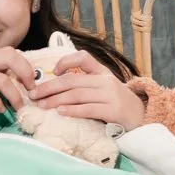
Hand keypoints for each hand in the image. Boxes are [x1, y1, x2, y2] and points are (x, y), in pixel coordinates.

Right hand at [0, 46, 36, 116]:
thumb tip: (22, 80)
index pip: (10, 52)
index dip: (25, 65)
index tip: (32, 82)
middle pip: (8, 58)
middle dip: (24, 73)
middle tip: (30, 90)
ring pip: (0, 79)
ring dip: (14, 95)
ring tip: (18, 107)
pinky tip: (1, 110)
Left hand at [27, 54, 146, 128]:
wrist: (142, 117)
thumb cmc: (117, 103)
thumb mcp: (104, 87)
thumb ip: (86, 83)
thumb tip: (56, 86)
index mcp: (102, 72)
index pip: (83, 58)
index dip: (66, 62)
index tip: (53, 71)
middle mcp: (105, 81)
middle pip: (71, 81)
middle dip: (49, 87)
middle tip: (33, 95)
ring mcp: (109, 95)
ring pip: (76, 95)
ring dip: (55, 101)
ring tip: (41, 105)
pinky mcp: (112, 111)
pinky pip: (88, 109)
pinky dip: (72, 111)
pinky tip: (60, 112)